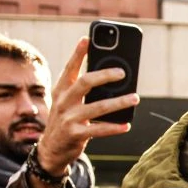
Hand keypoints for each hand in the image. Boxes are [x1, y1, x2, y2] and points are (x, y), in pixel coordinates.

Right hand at [34, 37, 139, 176]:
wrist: (52, 149)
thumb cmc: (67, 119)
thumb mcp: (68, 102)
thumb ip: (83, 90)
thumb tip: (112, 76)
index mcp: (61, 90)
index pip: (70, 68)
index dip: (78, 53)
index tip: (87, 39)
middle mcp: (63, 101)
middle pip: (85, 82)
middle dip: (105, 75)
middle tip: (123, 73)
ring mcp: (69, 118)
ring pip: (98, 107)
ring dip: (119, 102)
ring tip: (135, 98)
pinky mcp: (76, 134)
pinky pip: (99, 130)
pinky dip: (114, 127)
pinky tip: (127, 125)